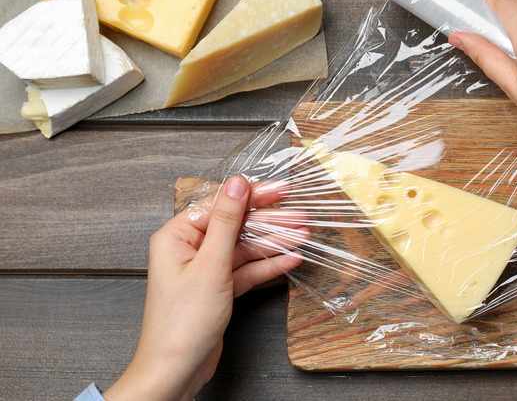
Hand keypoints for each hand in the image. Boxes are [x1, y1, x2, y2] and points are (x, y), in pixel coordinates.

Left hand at [103, 176, 308, 399]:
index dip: (254, 196)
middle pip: (236, 225)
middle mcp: (189, 249)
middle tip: (301, 216)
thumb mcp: (211, 265)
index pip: (221, 205)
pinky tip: (290, 260)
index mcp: (177, 236)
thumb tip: (237, 184)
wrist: (176, 369)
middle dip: (270, 221)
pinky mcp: (217, 289)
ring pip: (244, 248)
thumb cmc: (182, 323)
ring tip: (303, 237)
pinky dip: (267, 266)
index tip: (282, 190)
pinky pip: (246, 270)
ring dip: (274, 243)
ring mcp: (204, 270)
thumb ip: (227, 222)